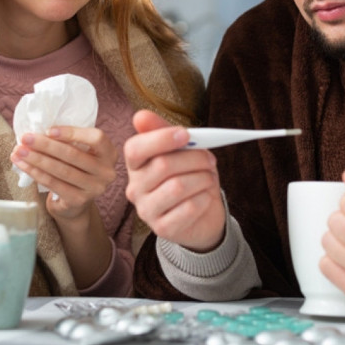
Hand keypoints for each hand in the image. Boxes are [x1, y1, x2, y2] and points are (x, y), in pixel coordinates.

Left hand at [10, 126, 117, 220]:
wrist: (75, 204)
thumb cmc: (75, 169)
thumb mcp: (81, 152)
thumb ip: (70, 141)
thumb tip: (40, 129)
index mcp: (109, 153)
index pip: (96, 138)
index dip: (73, 133)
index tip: (49, 130)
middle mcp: (106, 171)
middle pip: (73, 154)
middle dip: (45, 145)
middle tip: (25, 138)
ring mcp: (94, 188)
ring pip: (61, 170)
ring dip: (36, 159)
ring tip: (19, 151)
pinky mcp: (79, 200)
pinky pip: (54, 183)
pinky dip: (36, 173)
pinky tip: (23, 165)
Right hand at [124, 110, 224, 251]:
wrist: (203, 214)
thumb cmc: (190, 176)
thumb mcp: (181, 150)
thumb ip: (163, 131)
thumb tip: (141, 116)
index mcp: (136, 165)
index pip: (135, 148)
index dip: (161, 139)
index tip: (186, 134)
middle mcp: (135, 188)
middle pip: (163, 165)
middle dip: (194, 158)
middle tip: (210, 159)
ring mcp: (146, 210)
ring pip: (178, 186)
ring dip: (203, 179)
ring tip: (209, 179)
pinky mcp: (162, 229)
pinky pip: (189, 208)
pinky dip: (204, 199)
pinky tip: (205, 198)